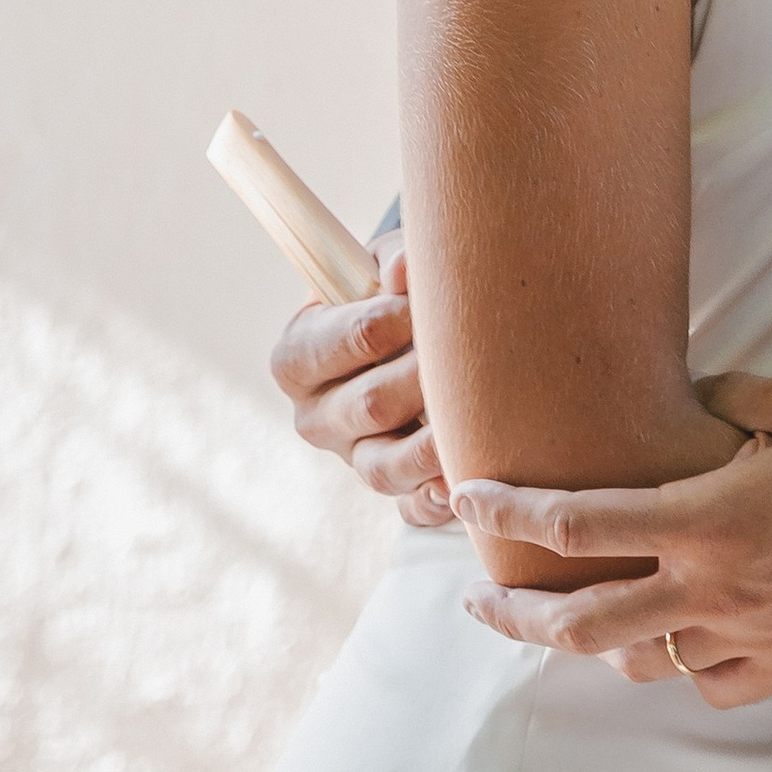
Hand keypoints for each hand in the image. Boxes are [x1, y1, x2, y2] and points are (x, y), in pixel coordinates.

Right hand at [268, 240, 452, 526]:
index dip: (386, 322)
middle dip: (422, 379)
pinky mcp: (392, 491)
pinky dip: (436, 502)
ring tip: (473, 423)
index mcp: (298, 357)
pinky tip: (463, 487)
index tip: (426, 303)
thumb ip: (393, 262)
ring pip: (385, 468)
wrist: (407, 338)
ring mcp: (354, 459)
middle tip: (470, 355)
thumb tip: (404, 272)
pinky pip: (411, 509)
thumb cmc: (391, 293)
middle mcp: (317, 417)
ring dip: (432, 445)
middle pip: (369, 406)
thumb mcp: (384, 266)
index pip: (338, 343)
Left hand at [453, 369, 771, 705]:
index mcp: (706, 521)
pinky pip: (705, 682)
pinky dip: (677, 666)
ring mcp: (743, 639)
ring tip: (561, 626)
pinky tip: (672, 646)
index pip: (575, 523)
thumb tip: (689, 396)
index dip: (509, 512)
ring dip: (588, 643)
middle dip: (513, 612)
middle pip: (579, 621)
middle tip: (476, 599)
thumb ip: (729, 396)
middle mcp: (709, 591)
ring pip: (636, 660)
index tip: (467, 499)